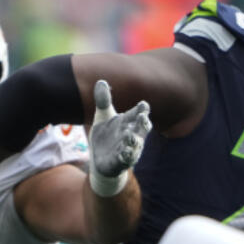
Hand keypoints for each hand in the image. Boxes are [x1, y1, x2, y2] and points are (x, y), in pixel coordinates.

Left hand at [88, 79, 151, 196]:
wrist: (100, 160)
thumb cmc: (107, 136)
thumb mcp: (103, 117)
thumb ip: (103, 100)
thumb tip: (101, 81)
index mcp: (129, 122)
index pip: (138, 114)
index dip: (142, 110)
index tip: (143, 105)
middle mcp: (132, 135)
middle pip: (142, 129)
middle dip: (143, 124)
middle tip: (142, 117)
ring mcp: (128, 149)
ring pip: (135, 145)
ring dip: (133, 140)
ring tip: (130, 135)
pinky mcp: (120, 161)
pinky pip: (125, 159)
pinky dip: (125, 156)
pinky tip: (124, 153)